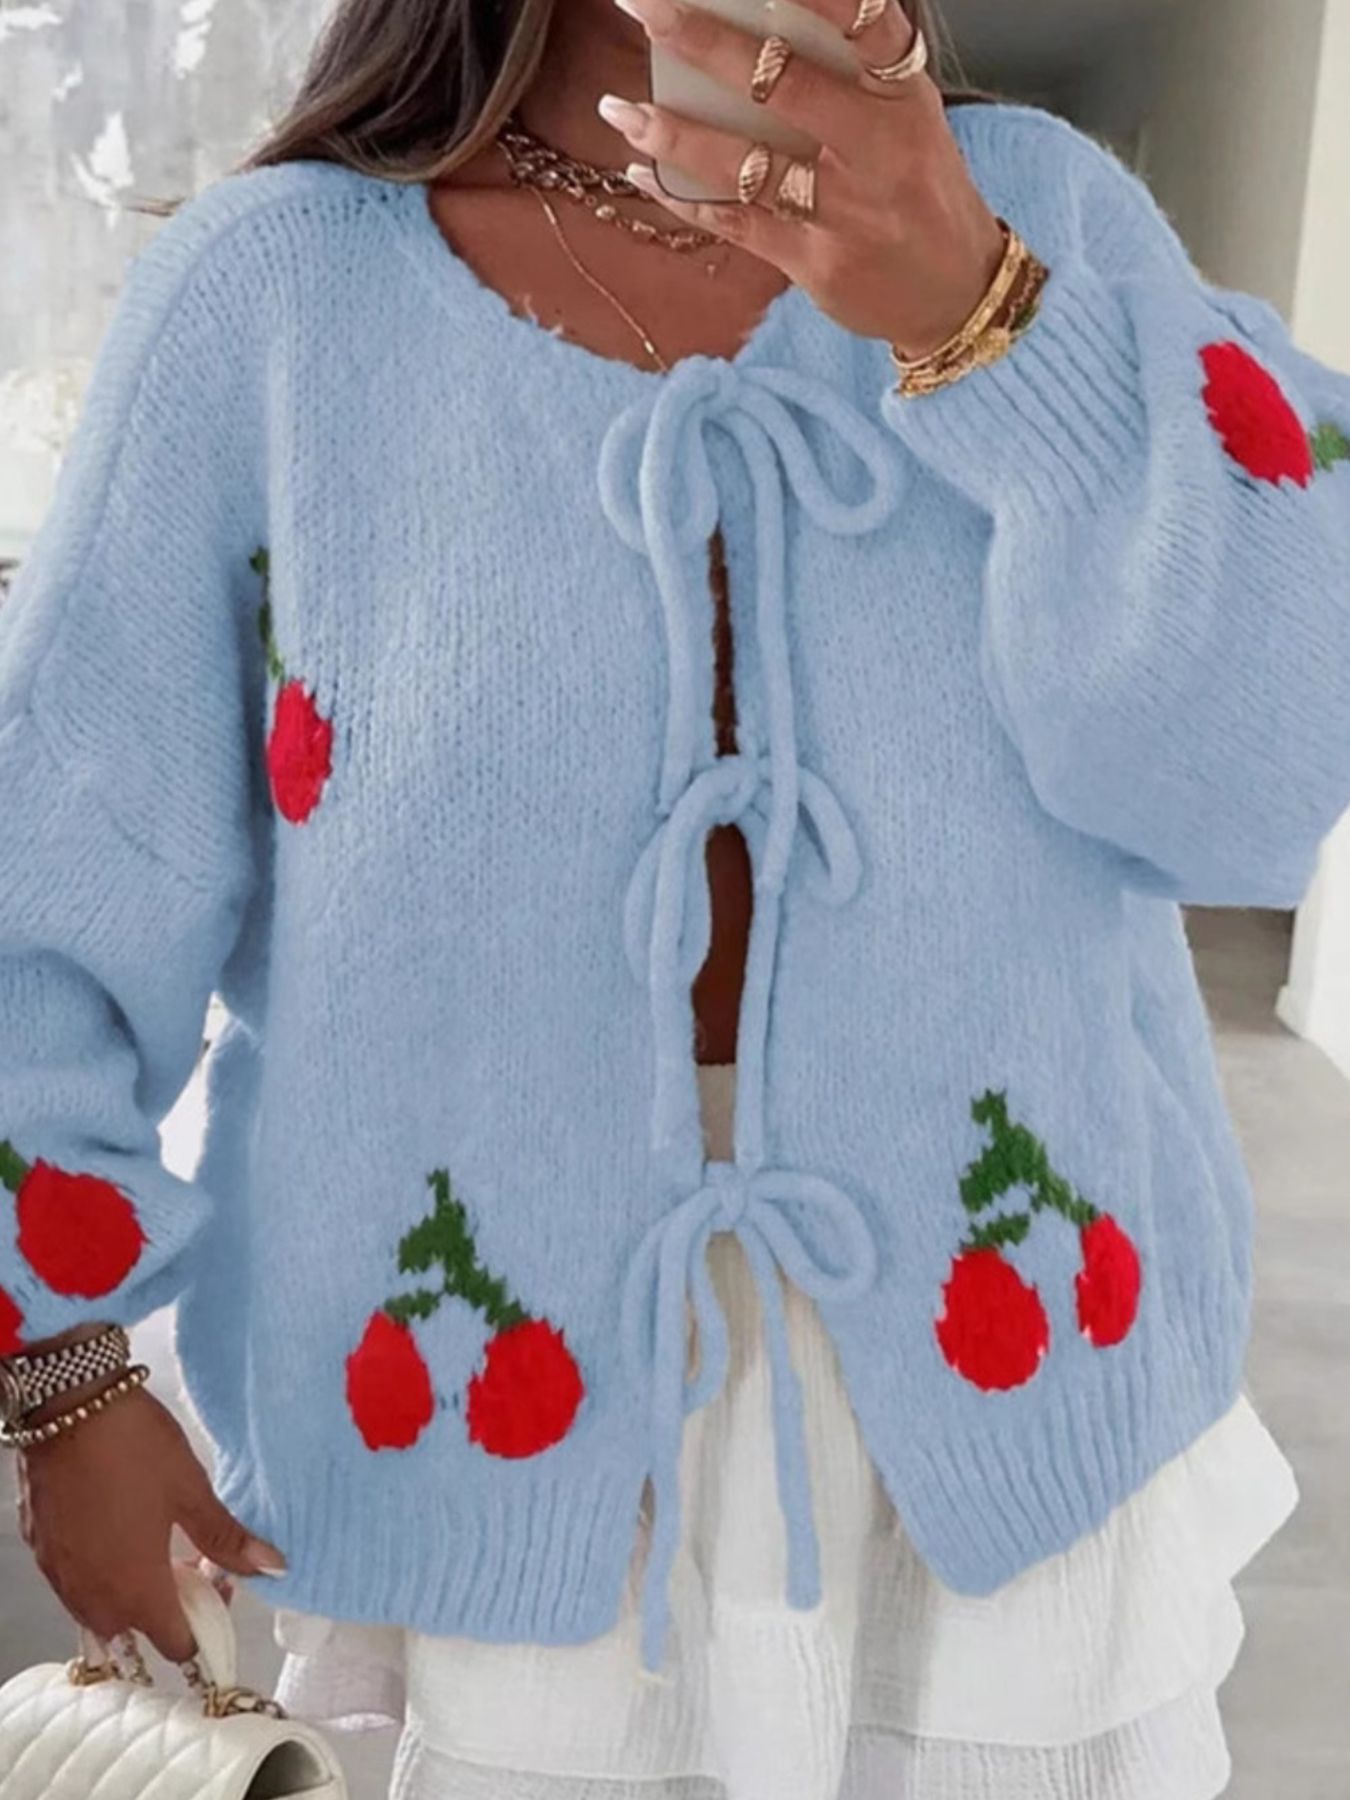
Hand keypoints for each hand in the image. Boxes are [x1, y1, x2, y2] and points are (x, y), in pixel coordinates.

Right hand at [15, 1383, 285, 1661]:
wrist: (67, 1406)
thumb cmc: (135, 1448)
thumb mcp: (190, 1490)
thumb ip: (226, 1538)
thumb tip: (274, 1568)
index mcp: (136, 1590)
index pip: (175, 1644)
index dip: (204, 1623)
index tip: (218, 1587)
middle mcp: (92, 1596)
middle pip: (135, 1631)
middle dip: (166, 1608)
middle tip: (190, 1562)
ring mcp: (60, 1576)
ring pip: (100, 1610)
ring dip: (129, 1592)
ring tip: (154, 1546)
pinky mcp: (39, 1552)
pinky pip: (74, 1582)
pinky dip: (98, 1572)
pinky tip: (114, 1531)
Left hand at [598, 0, 1005, 356]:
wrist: (955, 292)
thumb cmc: (917, 188)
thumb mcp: (906, 117)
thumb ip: (845, 73)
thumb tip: (755, 24)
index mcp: (902, 96)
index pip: (863, 23)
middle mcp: (875, 148)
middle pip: (783, 84)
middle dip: (704, 41)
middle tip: (644, 5)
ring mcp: (843, 210)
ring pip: (744, 162)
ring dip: (672, 135)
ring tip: (619, 109)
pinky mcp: (814, 262)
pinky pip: (735, 222)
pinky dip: (682, 197)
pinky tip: (641, 174)